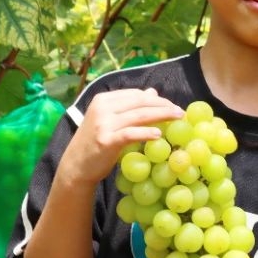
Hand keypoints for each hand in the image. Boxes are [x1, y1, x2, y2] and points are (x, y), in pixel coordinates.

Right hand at [61, 88, 184, 186]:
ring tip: (178, 118)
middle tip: (180, 111)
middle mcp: (102, 108)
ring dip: (162, 115)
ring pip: (139, 115)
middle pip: (139, 102)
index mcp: (103, 99)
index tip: (172, 105)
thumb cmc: (95, 142)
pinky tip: (159, 135)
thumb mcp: (110, 120)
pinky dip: (146, 133)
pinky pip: (130, 134)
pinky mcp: (106, 140)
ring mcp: (103, 124)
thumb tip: (152, 92)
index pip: (135, 94)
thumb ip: (129, 106)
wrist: (76, 165)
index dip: (156, 99)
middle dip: (163, 105)